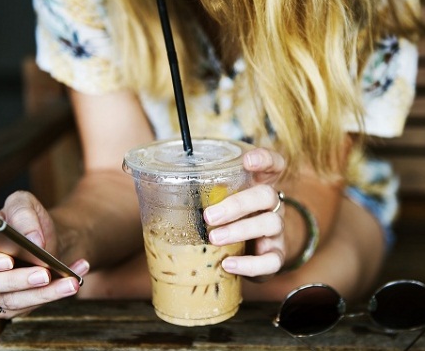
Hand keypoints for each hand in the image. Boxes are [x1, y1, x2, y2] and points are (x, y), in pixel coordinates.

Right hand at [0, 191, 89, 318]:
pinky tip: (75, 278)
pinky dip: (56, 293)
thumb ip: (23, 213)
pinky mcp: (12, 306)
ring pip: (11, 300)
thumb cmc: (27, 221)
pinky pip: (30, 306)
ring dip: (43, 293)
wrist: (47, 238)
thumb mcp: (25, 204)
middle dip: (18, 280)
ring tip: (69, 281)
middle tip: (44, 273)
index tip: (8, 259)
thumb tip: (32, 239)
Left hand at [203, 148, 285, 279]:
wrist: (253, 251)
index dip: (264, 159)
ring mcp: (276, 230)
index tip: (247, 160)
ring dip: (240, 230)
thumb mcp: (219, 200)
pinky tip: (228, 264)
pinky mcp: (276, 255)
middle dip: (238, 204)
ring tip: (214, 238)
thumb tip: (147, 187)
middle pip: (266, 195)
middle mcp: (272, 205)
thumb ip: (200, 192)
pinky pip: (271, 260)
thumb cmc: (229, 218)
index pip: (273, 164)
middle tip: (209, 215)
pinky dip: (250, 264)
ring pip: (270, 224)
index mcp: (259, 185)